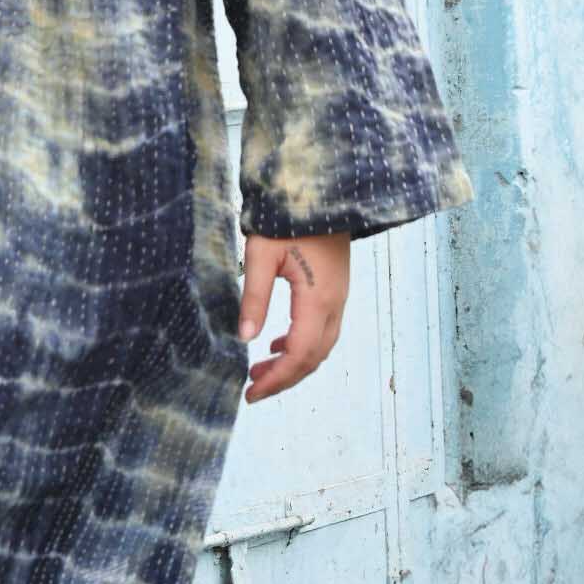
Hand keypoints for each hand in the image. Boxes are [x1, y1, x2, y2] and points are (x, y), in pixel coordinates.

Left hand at [237, 231, 348, 402]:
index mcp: (317, 299)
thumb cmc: (286, 217)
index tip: (251, 394)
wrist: (321, 190)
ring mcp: (339, 297)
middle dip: (283, 378)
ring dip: (292, 364)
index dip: (276, 379)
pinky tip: (277, 344)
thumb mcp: (260, 254)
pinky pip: (322, 329)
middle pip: (312, 357)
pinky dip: (301, 345)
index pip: (299, 354)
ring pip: (320, 346)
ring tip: (259, 372)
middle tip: (252, 390)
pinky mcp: (335, 290)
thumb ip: (253, 297)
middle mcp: (334, 304)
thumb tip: (244, 338)